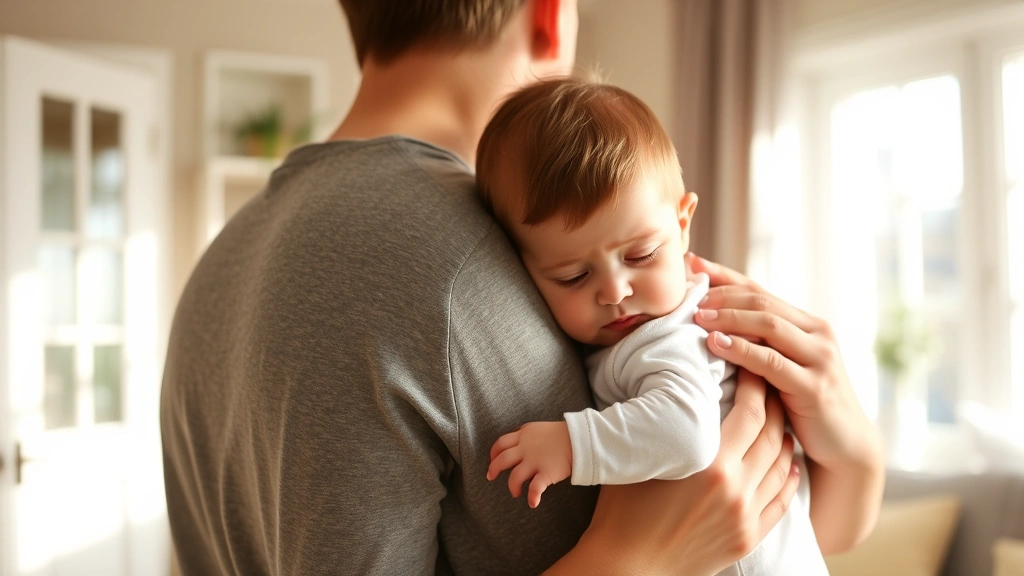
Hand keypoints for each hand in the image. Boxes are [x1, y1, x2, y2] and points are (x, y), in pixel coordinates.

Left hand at [488, 421, 571, 507]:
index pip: (501, 443)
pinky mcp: (546, 473)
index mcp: (523, 435)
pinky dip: (532, 497)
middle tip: (491, 477)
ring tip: (516, 493)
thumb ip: (527, 435)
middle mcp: (525, 448)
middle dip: (494, 469)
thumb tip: (518, 442)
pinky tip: (533, 503)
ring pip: (514, 477)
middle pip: (502, 460)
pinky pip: (535, 488)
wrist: (580, 438)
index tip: (493, 460)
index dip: (493, 453)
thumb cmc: (562, 434)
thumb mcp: (539, 428)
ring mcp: (535, 461)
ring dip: (512, 487)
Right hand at [545, 371, 799, 575]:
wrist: (628, 566)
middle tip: (771, 386)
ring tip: (781, 419)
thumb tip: (673, 392)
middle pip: (773, 436)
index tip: (753, 369)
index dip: (756, 387)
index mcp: (710, 464)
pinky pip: (782, 501)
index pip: (751, 413)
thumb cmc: (623, 509)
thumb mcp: (643, 459)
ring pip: (782, 466)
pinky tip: (789, 463)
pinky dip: (790, 478)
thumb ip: (666, 427)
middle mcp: (736, 489)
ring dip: (785, 439)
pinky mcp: (748, 537)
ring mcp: (746, 516)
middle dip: (775, 406)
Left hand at [688, 253, 884, 552]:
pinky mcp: (814, 386)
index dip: (725, 275)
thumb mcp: (782, 368)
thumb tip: (709, 324)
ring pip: (769, 324)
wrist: (845, 447)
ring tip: (698, 317)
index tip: (693, 264)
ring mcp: (820, 357)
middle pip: (763, 301)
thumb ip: (758, 345)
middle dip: (723, 295)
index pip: (760, 289)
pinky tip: (716, 345)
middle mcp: (818, 333)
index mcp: (807, 324)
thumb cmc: (804, 406)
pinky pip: (772, 361)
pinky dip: (741, 350)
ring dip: (729, 318)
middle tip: (689, 296)